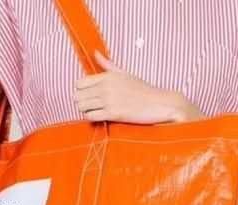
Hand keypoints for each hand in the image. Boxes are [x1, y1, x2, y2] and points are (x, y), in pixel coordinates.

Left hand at [74, 50, 202, 124]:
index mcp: (107, 76)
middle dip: (81, 102)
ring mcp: (109, 100)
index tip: (88, 97)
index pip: (79, 83)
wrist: (159, 103)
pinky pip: (91, 117)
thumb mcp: (124, 73)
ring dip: (86, 111)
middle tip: (91, 107)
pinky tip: (100, 118)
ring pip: (82, 107)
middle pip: (78, 96)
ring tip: (95, 112)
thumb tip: (95, 52)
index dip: (80, 92)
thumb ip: (107, 65)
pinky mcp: (113, 113)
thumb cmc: (142, 90)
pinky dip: (92, 119)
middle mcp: (106, 86)